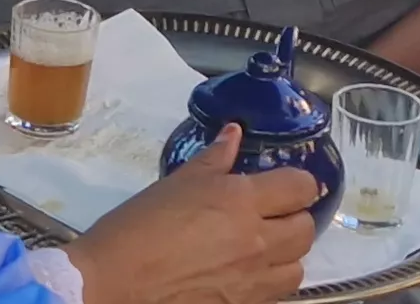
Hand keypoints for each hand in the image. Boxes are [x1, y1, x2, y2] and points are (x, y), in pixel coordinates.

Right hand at [65, 127, 324, 303]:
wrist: (113, 282)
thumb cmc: (137, 227)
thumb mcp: (176, 184)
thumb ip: (214, 159)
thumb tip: (234, 133)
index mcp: (241, 201)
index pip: (300, 186)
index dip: (299, 184)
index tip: (286, 186)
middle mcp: (257, 240)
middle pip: (306, 229)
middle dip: (295, 218)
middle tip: (273, 215)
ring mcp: (253, 279)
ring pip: (298, 266)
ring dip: (287, 255)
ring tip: (264, 249)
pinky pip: (277, 293)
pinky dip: (271, 282)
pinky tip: (247, 274)